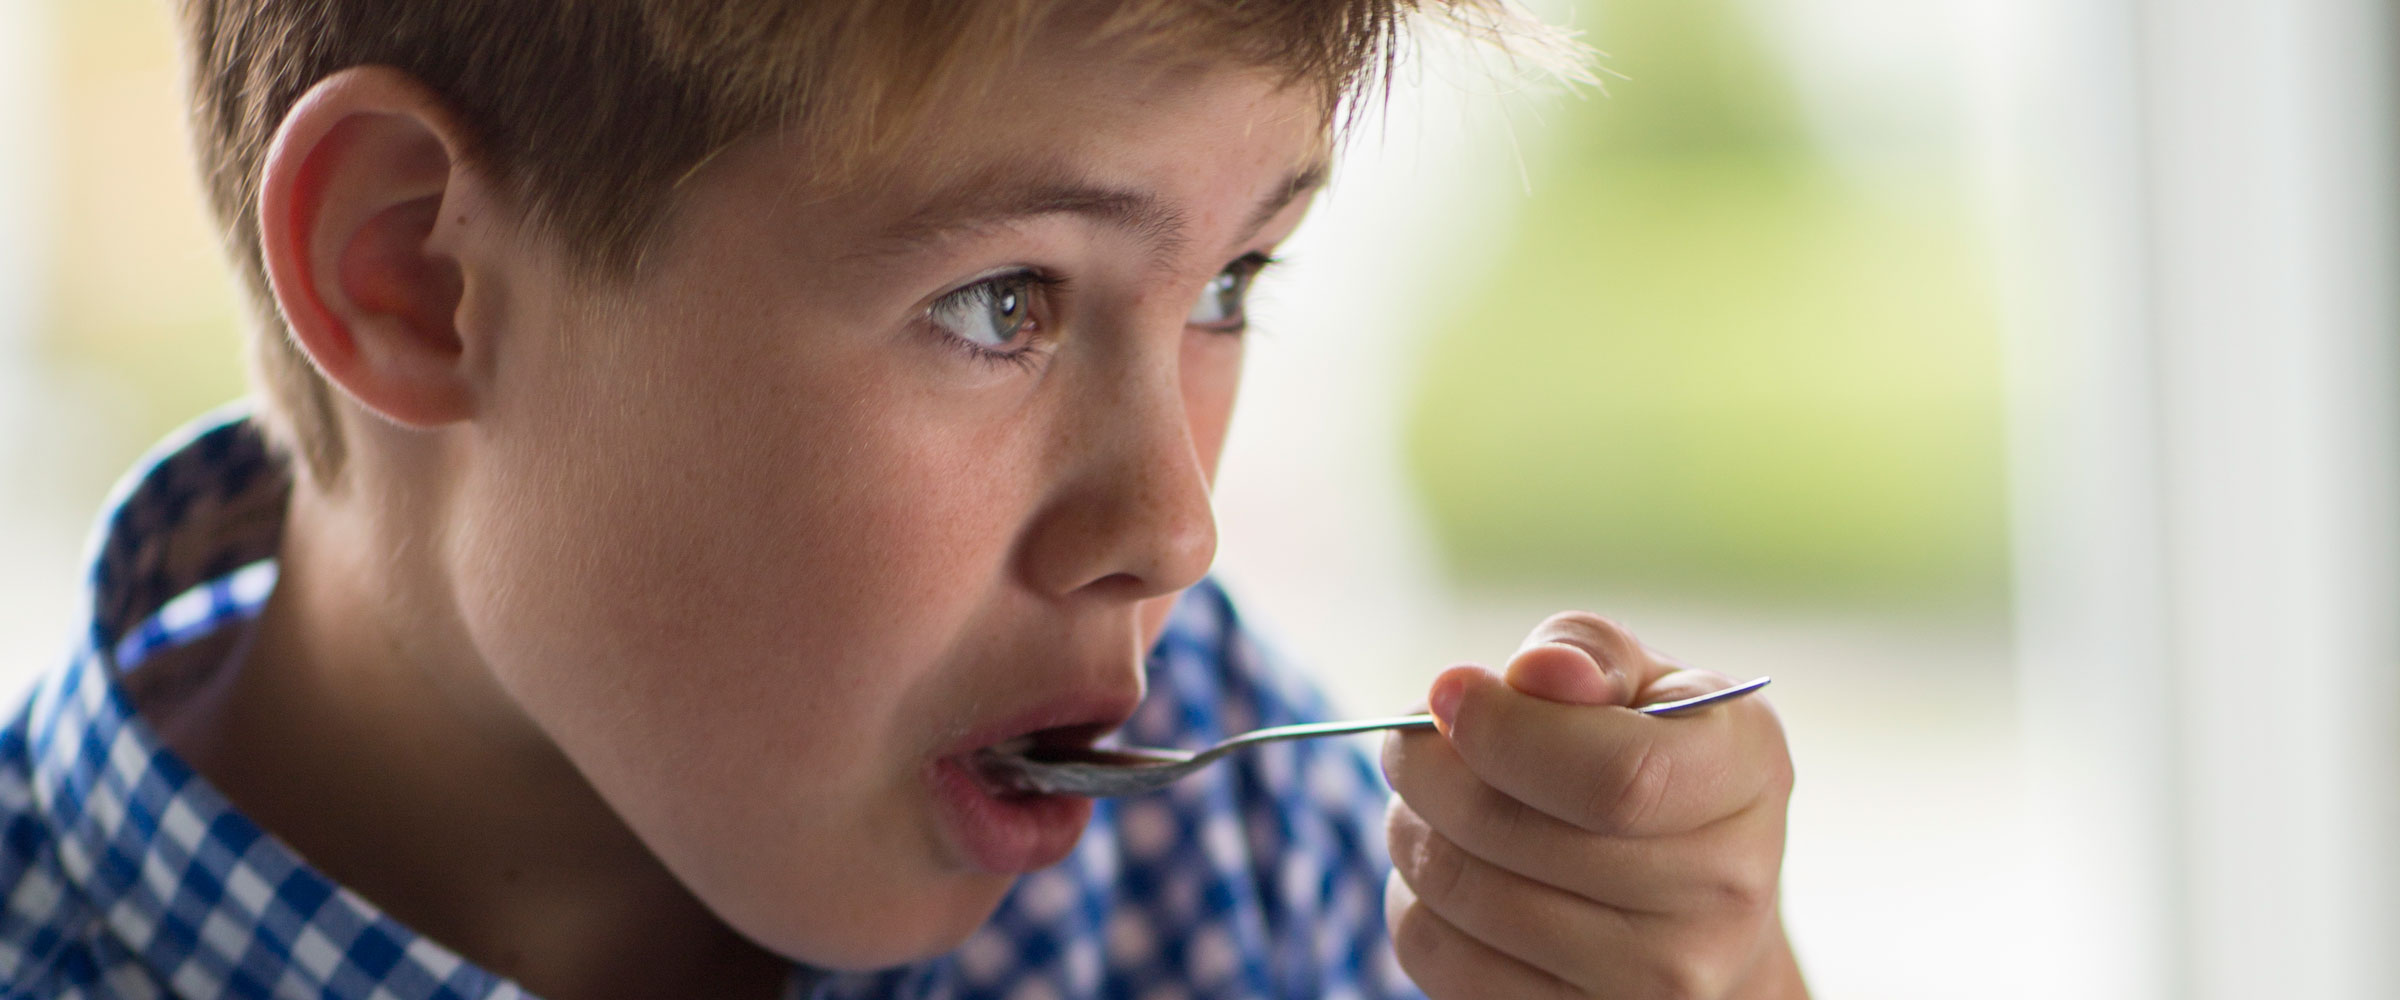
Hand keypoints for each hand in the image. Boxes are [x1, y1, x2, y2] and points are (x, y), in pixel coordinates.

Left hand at [1381, 612, 1805, 998]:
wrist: (1699, 907)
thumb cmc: (1653, 762)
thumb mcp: (1643, 682)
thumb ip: (1589, 655)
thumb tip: (1536, 674)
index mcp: (1745, 774)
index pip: (1615, 777)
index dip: (1503, 730)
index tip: (1448, 692)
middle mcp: (1723, 892)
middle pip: (1515, 833)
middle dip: (1429, 771)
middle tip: (1413, 745)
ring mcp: (1659, 979)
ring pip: (1464, 893)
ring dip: (1412, 831)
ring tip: (1428, 804)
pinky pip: (1440, 958)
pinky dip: (1416, 902)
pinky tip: (1450, 869)